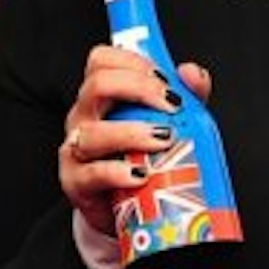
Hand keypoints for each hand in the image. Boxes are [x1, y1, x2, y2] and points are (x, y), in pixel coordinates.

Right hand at [59, 46, 211, 239]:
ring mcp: (76, 148)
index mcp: (101, 97)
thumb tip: (192, 73)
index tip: (165, 80)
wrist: (129, 208)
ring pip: (94, 132)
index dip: (133, 62)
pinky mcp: (75, 182)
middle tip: (172, 108)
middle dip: (139, 90)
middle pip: (97, 85)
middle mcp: (84, 117)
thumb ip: (185, 95)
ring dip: (133, 133)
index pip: (102, 60)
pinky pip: (92, 173)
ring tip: (164, 141)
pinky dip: (118, 173)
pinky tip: (141, 175)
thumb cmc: (144, 159)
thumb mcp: (168, 122)